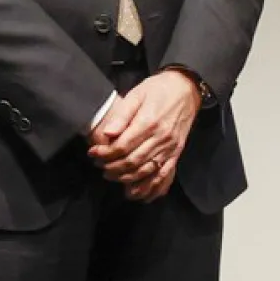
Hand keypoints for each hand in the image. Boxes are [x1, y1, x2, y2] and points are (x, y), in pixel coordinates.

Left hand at [89, 71, 200, 201]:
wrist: (187, 88)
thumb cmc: (159, 89)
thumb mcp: (137, 94)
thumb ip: (122, 115)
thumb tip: (107, 134)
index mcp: (149, 122)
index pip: (122, 146)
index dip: (105, 153)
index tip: (93, 153)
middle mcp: (160, 138)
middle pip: (132, 162)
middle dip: (112, 167)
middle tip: (99, 166)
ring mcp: (170, 148)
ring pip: (145, 171)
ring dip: (126, 178)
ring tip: (111, 176)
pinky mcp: (176, 153)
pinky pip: (163, 175)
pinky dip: (149, 187)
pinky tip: (136, 191)